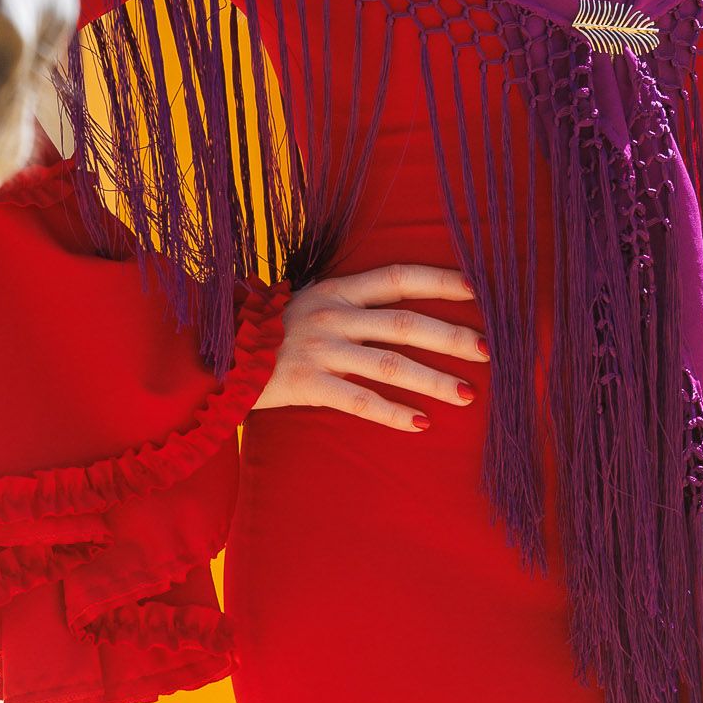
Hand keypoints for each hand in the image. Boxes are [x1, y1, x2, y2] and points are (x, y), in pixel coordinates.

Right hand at [253, 262, 488, 433]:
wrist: (214, 355)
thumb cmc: (268, 331)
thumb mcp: (309, 303)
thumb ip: (349, 304)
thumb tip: (400, 309)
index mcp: (337, 290)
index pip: (397, 277)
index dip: (438, 281)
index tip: (476, 288)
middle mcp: (334, 315)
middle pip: (404, 322)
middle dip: (450, 336)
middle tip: (488, 350)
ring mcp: (321, 350)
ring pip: (389, 364)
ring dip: (433, 379)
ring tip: (467, 394)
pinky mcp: (308, 384)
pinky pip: (360, 401)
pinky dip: (393, 413)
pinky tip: (420, 424)